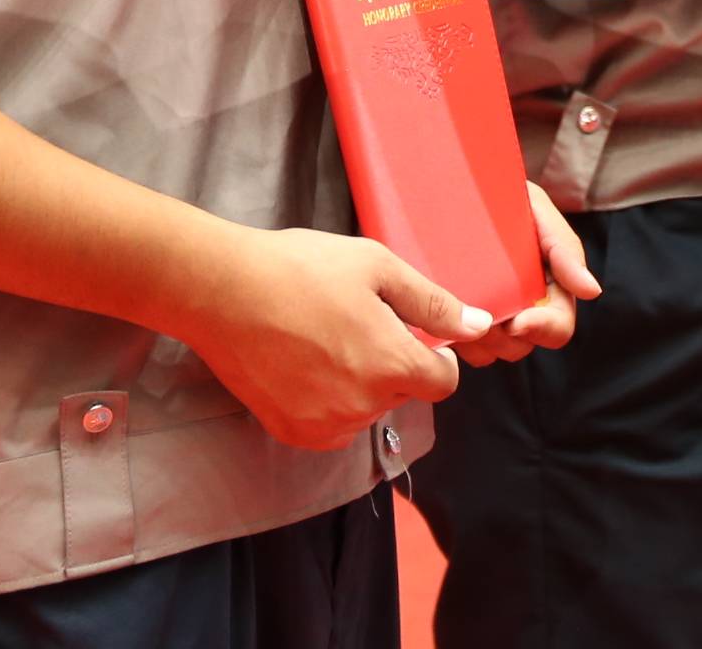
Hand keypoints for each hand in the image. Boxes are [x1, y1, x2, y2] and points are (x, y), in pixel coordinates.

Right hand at [182, 225, 476, 447]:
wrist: (223, 291)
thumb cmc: (302, 269)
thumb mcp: (378, 268)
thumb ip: (433, 303)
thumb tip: (479, 326)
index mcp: (391, 365)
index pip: (443, 382)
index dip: (438, 356)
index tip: (414, 333)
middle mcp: (362, 406)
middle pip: (403, 392)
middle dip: (394, 362)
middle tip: (357, 322)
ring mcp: (324, 426)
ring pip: (368, 409)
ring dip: (361, 383)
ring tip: (325, 337)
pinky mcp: (292, 433)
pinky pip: (333, 425)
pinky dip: (330, 400)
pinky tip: (306, 362)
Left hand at [459, 184, 599, 365]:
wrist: (455, 186)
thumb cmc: (502, 196)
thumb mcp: (537, 210)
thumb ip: (564, 248)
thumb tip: (592, 291)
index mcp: (549, 289)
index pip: (558, 329)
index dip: (542, 329)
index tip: (518, 322)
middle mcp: (521, 309)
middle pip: (522, 346)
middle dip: (504, 336)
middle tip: (480, 313)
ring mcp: (488, 316)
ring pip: (490, 352)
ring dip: (475, 339)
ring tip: (457, 307)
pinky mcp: (455, 317)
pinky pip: (457, 346)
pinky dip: (449, 336)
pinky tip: (439, 309)